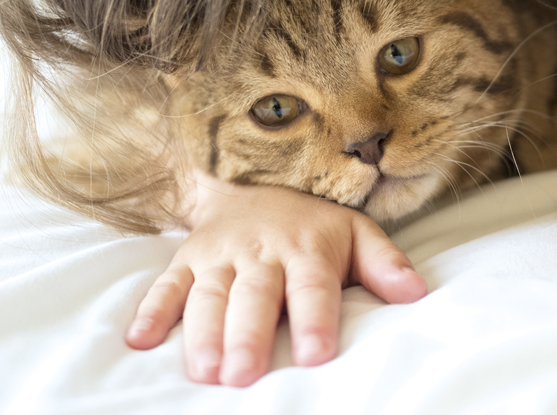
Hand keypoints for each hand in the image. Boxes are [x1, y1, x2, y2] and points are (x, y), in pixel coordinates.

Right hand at [124, 175, 427, 385]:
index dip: (315, 319)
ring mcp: (220, 256)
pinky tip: (139, 341)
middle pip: (255, 296)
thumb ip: (384, 263)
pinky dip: (151, 311)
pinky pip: (165, 285)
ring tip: (205, 371)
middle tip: (244, 376)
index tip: (317, 355)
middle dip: (249, 335)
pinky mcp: (186, 260)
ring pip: (209, 295)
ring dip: (203, 332)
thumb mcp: (355, 232)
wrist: (253, 180)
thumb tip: (417, 294)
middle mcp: (261, 252)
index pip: (312, 286)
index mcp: (307, 248)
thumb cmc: (312, 223)